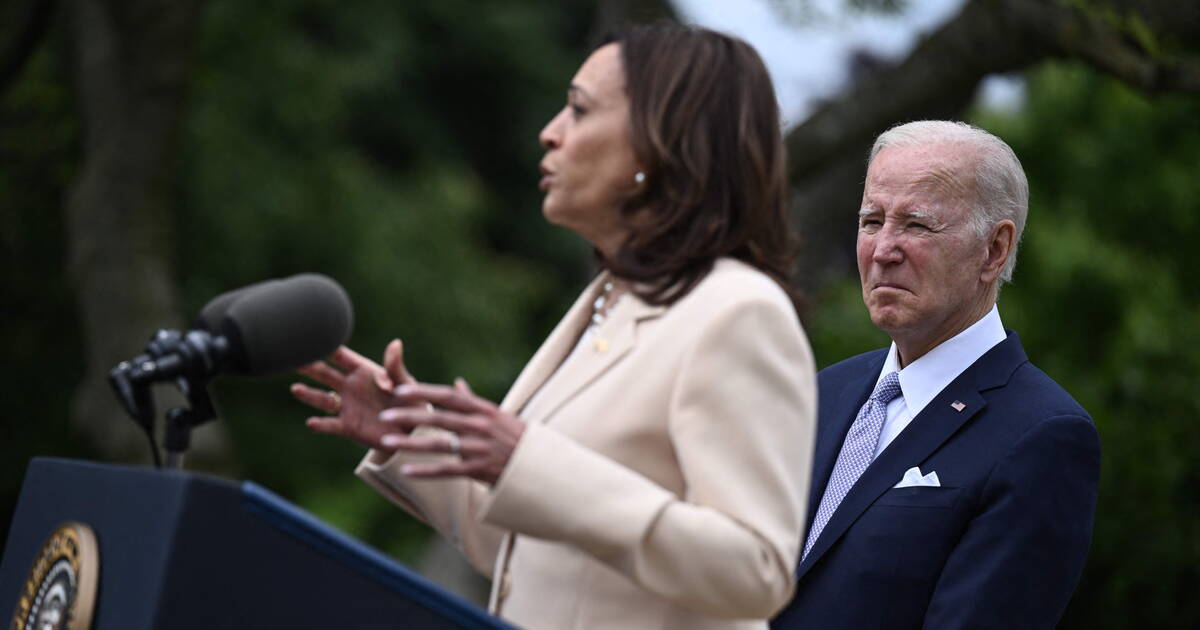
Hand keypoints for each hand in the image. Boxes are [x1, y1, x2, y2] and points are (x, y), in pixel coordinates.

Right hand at [291, 340, 416, 449]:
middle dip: (309, 366)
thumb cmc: (410, 401)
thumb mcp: (406, 384)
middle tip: (291, 358)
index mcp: (363, 372)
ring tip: (296, 389)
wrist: (411, 431)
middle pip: (324, 374)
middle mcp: (350, 387)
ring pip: (322, 399)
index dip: (326, 347)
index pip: (341, 357)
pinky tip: (312, 422)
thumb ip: (396, 367)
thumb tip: (395, 343)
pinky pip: (330, 425)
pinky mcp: (347, 427)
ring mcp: (347, 406)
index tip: (309, 336)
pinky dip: (321, 424)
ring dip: (309, 394)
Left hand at [378, 378, 524, 485]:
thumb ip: (473, 401)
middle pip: (439, 418)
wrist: (540, 466)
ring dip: (411, 443)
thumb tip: (457, 383)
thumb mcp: (498, 415)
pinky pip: (448, 470)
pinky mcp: (480, 470)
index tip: (400, 391)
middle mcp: (481, 426)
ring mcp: (480, 448)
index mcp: (483, 410)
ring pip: (440, 444)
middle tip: (384, 416)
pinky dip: (426, 471)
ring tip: (387, 442)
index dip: (423, 393)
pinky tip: (406, 470)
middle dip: (410, 416)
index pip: (448, 397)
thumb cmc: (516, 438)